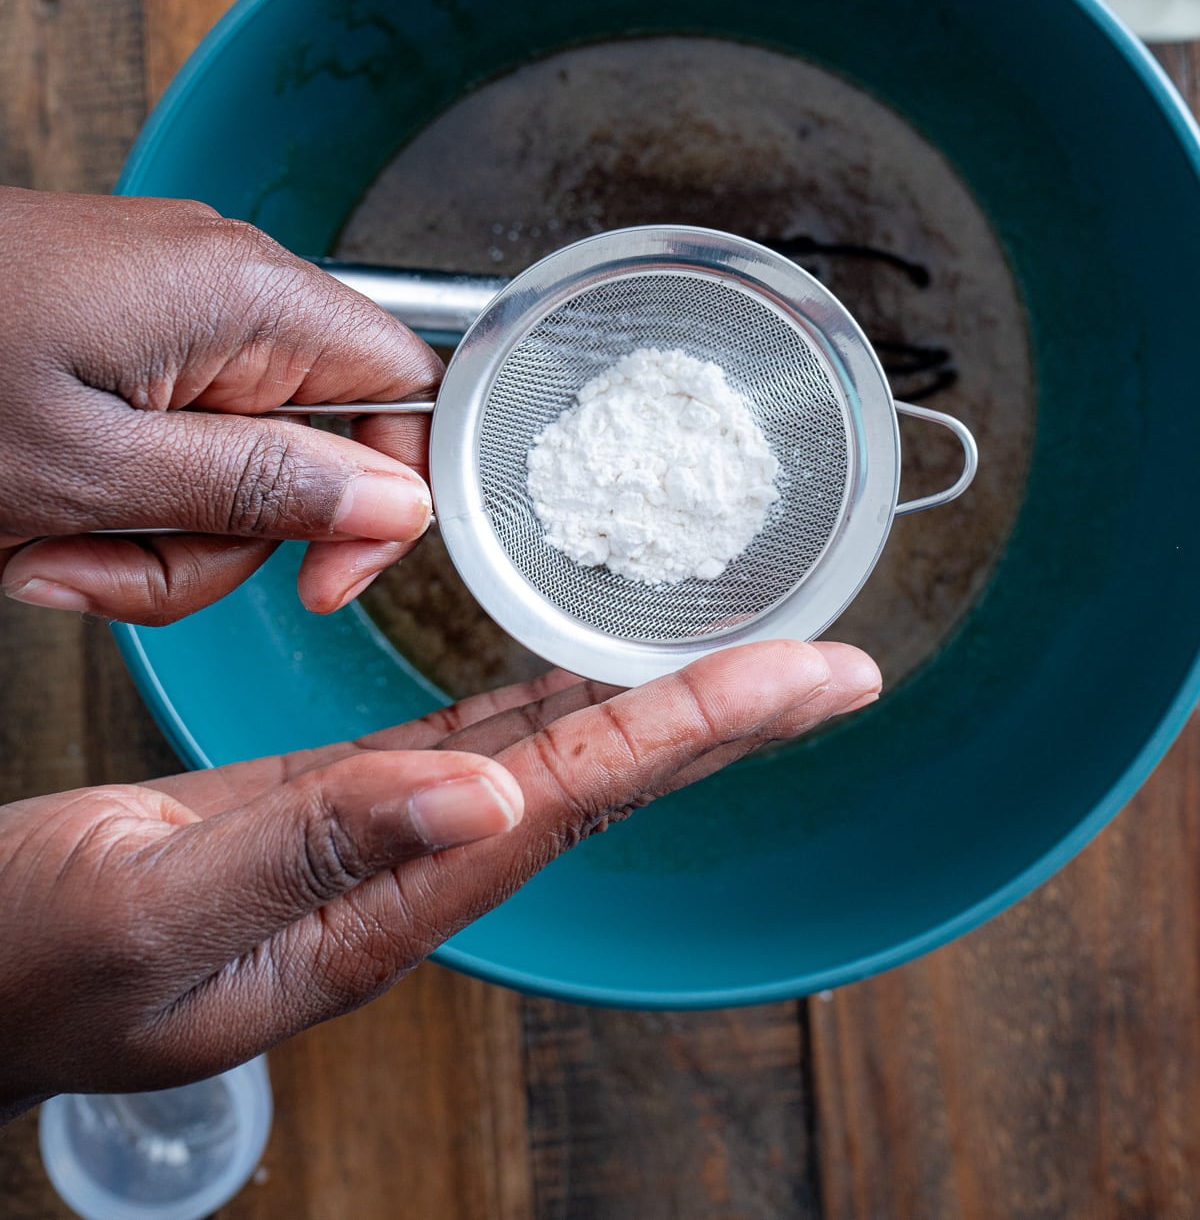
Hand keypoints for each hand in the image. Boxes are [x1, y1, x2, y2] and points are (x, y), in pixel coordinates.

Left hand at [0, 188, 442, 621]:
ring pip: (227, 460)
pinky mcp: (119, 324)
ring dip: (143, 534)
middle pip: (307, 448)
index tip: (318, 580)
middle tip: (99, 563)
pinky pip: (164, 433)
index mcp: (246, 296)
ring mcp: (168, 301)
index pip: (407, 392)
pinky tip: (31, 507)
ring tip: (39, 543)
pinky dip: (108, 493)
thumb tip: (396, 500)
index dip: (384, 501)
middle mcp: (225, 282)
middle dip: (212, 542)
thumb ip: (261, 487)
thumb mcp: (94, 470)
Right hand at [0, 640, 879, 1120]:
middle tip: (830, 660)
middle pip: (594, 783)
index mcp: (377, 910)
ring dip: (648, 704)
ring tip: (743, 654)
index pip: (572, 802)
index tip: (810, 678)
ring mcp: (370, 847)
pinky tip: (577, 671)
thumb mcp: (150, 909)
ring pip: (543, 760)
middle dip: (720, 717)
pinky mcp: (325, 815)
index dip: (696, 729)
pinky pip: (463, 745)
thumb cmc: (27, 960)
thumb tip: (472, 800)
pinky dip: (537, 701)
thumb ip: (309, 855)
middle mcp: (402, 878)